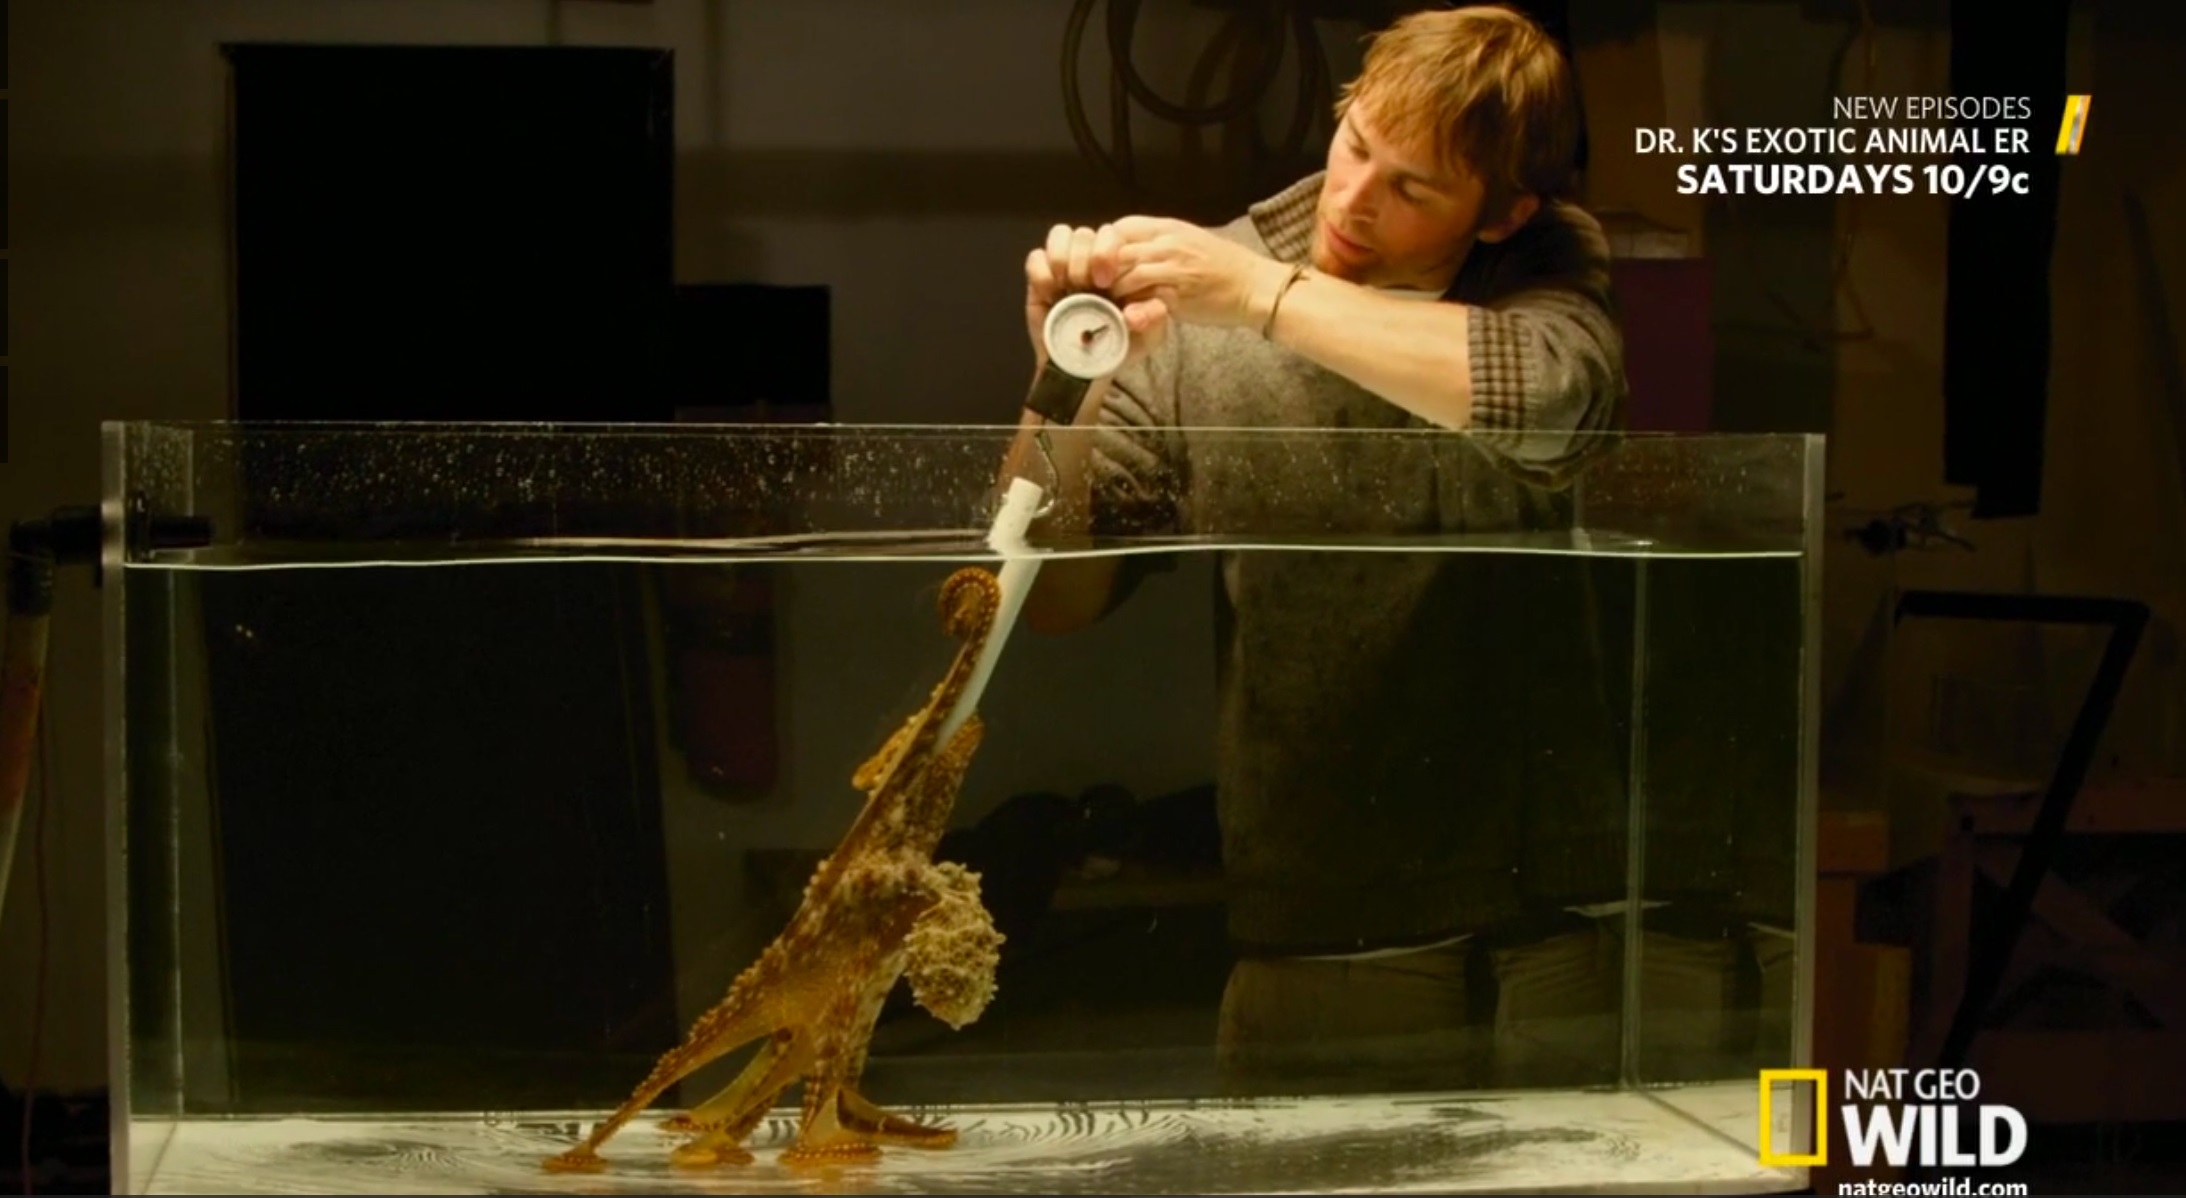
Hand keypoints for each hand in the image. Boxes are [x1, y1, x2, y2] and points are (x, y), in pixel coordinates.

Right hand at [1025, 224, 1171, 373]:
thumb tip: (1158, 300)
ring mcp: (1065, 266)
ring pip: (1060, 234)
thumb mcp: (1147, 336)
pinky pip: (1036, 257)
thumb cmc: (1118, 348)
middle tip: (1091, 285)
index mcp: (1119, 265)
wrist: (1084, 371)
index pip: (1113, 235)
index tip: (1107, 281)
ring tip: (1069, 287)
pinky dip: (1042, 272)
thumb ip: (1156, 316)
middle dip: (1088, 256)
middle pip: (1086, 233)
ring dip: (1064, 259)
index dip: (1108, 250)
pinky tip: (1051, 295)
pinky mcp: (1040, 278)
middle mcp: (1091, 261)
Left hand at [1107, 216, 1294, 330]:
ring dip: (1114, 292)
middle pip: (1117, 250)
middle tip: (1097, 290)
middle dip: (1100, 272)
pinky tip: (1130, 314)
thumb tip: (1124, 252)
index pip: (1120, 227)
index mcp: (1167, 227)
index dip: (1104, 246)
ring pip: (1126, 275)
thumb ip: (1157, 244)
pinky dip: (1131, 307)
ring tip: (1112, 303)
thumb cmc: (1222, 267)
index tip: (1100, 266)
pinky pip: (1144, 298)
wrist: (1254, 285)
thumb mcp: (1187, 241)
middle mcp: (1168, 242)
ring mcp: (1173, 267)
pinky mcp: (1178, 293)